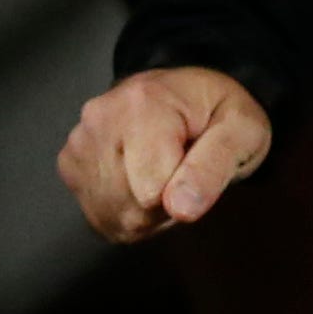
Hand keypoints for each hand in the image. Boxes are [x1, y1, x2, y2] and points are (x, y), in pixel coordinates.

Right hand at [60, 67, 273, 241]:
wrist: (186, 95)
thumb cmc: (218, 111)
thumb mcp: (242, 130)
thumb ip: (215, 166)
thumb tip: (181, 208)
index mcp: (141, 104)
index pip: (152, 191)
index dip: (185, 192)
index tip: (198, 163)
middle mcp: (98, 120)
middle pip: (131, 208)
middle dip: (167, 205)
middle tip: (185, 168)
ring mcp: (78, 144)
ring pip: (115, 217)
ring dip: (148, 212)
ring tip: (166, 173)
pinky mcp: (70, 166)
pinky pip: (102, 217)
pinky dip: (128, 212)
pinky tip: (143, 182)